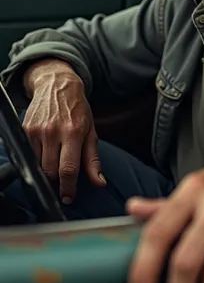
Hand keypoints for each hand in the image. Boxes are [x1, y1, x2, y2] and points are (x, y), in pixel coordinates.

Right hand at [23, 59, 105, 202]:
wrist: (57, 85)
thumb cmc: (77, 109)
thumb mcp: (91, 131)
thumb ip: (93, 159)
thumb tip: (99, 182)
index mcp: (73, 132)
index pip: (68, 169)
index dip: (68, 188)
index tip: (68, 197)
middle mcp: (53, 131)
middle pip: (50, 171)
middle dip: (57, 182)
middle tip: (63, 183)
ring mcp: (37, 130)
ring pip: (37, 165)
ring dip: (46, 171)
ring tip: (55, 165)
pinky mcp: (25, 129)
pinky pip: (28, 154)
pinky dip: (36, 159)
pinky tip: (45, 153)